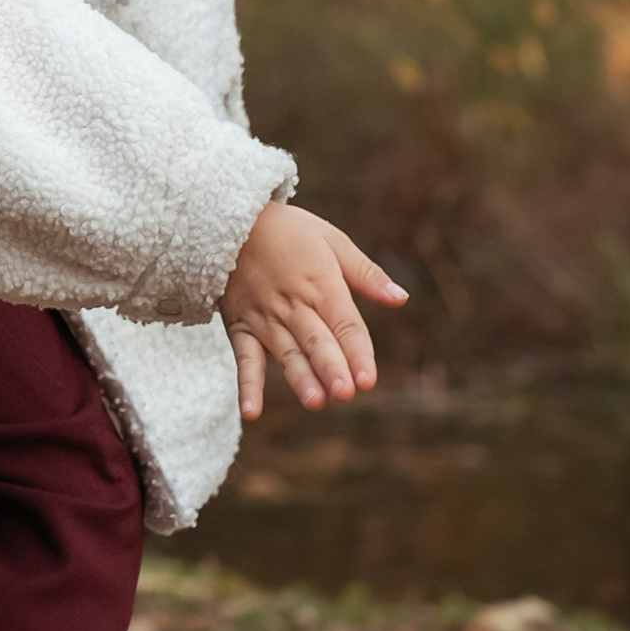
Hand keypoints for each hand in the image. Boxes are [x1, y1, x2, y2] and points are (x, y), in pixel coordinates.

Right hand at [220, 200, 406, 421]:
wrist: (229, 218)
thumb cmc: (288, 230)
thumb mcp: (331, 240)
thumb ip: (365, 273)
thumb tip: (401, 298)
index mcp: (321, 283)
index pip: (344, 323)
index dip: (357, 352)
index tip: (368, 380)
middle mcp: (293, 304)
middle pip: (315, 340)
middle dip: (330, 367)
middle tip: (344, 393)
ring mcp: (264, 317)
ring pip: (285, 351)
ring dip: (299, 377)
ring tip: (315, 401)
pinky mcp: (240, 326)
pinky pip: (243, 357)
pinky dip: (246, 384)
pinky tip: (251, 411)